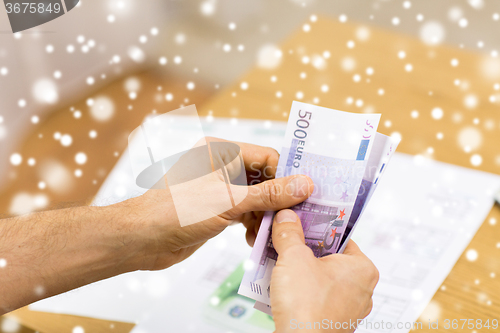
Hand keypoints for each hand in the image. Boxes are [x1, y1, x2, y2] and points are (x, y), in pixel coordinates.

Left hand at [118, 137, 313, 270]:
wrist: (143, 238)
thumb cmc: (179, 211)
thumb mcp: (230, 202)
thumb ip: (269, 194)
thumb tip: (305, 185)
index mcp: (222, 151)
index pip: (267, 158)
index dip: (286, 177)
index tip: (304, 197)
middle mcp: (222, 165)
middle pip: (264, 179)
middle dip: (277, 200)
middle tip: (294, 218)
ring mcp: (220, 188)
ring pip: (256, 198)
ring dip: (266, 216)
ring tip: (273, 233)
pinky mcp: (217, 208)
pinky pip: (246, 213)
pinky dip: (253, 225)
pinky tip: (256, 238)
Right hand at [270, 209, 378, 332]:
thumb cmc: (307, 306)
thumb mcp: (294, 258)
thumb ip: (290, 233)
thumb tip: (286, 217)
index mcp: (362, 268)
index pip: (340, 236)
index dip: (317, 226)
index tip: (300, 221)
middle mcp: (361, 289)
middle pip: (327, 257)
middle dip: (303, 250)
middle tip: (285, 240)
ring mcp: (347, 308)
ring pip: (319, 278)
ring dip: (298, 270)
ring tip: (278, 261)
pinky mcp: (332, 321)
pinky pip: (314, 297)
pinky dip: (299, 290)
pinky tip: (280, 285)